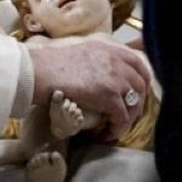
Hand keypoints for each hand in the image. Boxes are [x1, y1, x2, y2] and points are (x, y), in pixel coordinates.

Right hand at [28, 40, 149, 139]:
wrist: (38, 72)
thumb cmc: (50, 65)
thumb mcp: (80, 52)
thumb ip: (97, 60)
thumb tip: (102, 77)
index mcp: (107, 48)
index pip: (138, 63)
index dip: (143, 79)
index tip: (139, 92)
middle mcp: (115, 60)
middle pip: (141, 84)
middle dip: (138, 102)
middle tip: (127, 113)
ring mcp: (114, 78)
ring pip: (135, 103)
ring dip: (128, 118)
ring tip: (116, 126)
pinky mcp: (109, 96)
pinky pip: (123, 118)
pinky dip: (118, 128)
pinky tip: (106, 133)